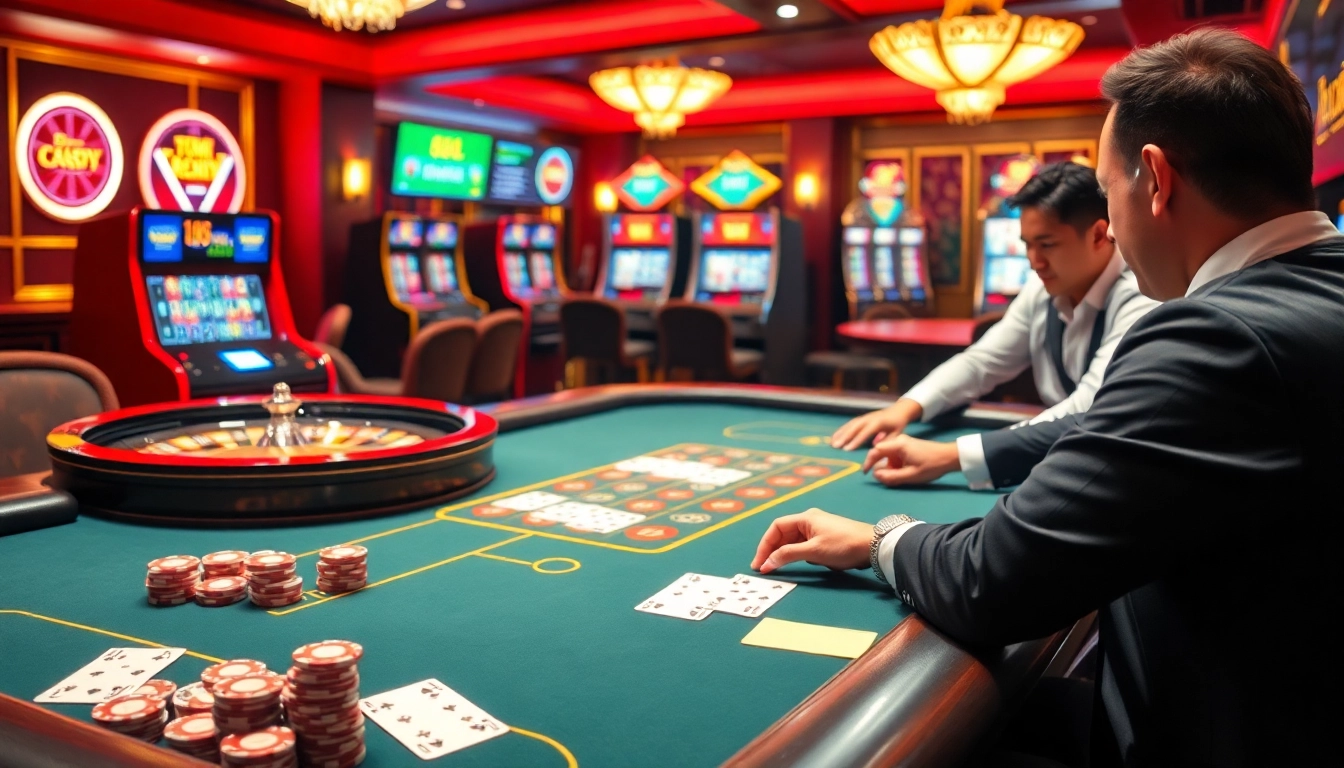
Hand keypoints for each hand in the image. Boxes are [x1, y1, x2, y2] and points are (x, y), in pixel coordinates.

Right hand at [751, 508, 872, 574]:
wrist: (874, 546)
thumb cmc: (843, 545)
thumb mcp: (813, 551)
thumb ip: (788, 555)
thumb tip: (767, 562)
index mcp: (805, 518)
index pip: (776, 527)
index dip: (765, 545)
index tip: (759, 563)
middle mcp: (810, 520)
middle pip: (783, 534)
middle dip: (772, 550)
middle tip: (764, 567)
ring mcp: (818, 529)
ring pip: (793, 540)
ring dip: (784, 553)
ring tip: (776, 567)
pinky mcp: (826, 538)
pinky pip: (804, 545)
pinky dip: (796, 554)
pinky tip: (797, 563)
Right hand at [830, 398, 922, 450]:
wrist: (898, 410)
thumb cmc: (898, 424)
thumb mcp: (897, 434)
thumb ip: (886, 441)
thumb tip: (875, 449)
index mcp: (879, 422)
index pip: (866, 432)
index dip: (856, 441)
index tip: (847, 450)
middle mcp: (869, 418)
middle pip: (854, 427)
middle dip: (844, 437)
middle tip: (835, 446)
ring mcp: (864, 417)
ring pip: (850, 424)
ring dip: (840, 433)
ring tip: (831, 443)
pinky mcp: (861, 418)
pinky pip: (850, 424)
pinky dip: (841, 430)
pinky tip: (834, 437)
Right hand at [861, 434, 960, 486]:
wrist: (950, 457)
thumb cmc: (931, 465)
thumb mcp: (911, 475)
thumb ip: (891, 477)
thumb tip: (875, 475)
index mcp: (898, 444)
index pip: (876, 450)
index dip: (868, 462)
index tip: (865, 473)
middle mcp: (898, 440)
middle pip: (881, 453)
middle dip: (882, 467)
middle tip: (887, 479)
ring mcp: (903, 443)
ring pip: (888, 456)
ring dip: (890, 467)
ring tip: (899, 478)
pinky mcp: (908, 447)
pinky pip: (895, 456)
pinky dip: (896, 465)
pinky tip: (904, 473)